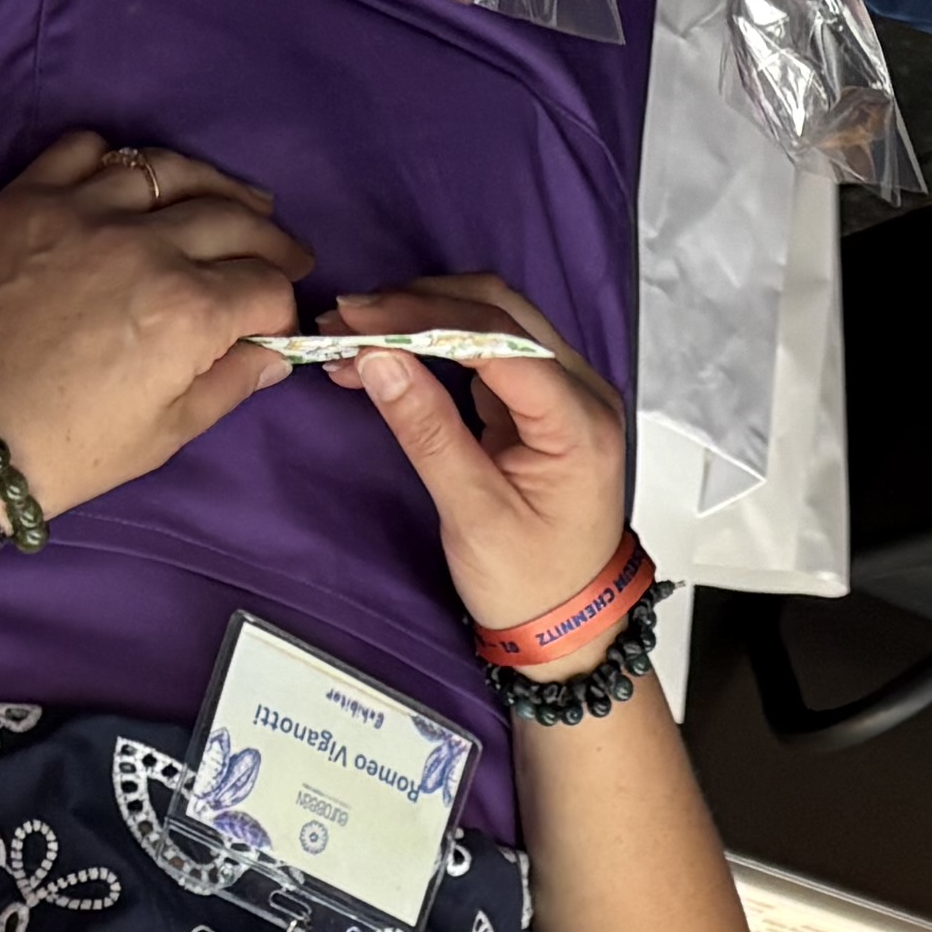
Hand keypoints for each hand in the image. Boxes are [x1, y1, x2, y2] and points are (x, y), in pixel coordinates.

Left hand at [0, 137, 310, 515]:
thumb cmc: (66, 450)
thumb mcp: (164, 436)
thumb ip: (228, 386)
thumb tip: (272, 354)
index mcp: (188, 312)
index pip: (267, 285)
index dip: (282, 305)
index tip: (275, 319)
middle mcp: (146, 246)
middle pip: (235, 218)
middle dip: (271, 239)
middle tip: (283, 252)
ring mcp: (83, 210)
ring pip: (169, 169)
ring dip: (212, 186)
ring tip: (228, 201)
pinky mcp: (28, 197)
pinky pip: (85, 149)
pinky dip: (117, 161)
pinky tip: (130, 186)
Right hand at [318, 278, 636, 658]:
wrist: (568, 626)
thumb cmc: (532, 585)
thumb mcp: (473, 515)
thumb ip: (428, 432)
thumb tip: (379, 359)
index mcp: (579, 421)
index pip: (499, 337)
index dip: (423, 318)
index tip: (359, 320)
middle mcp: (583, 391)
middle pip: (499, 309)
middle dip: (418, 305)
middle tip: (347, 321)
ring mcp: (565, 392)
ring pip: (492, 319)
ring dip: (423, 317)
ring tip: (356, 335)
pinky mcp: (540, 401)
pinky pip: (488, 350)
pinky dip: (436, 344)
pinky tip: (388, 354)